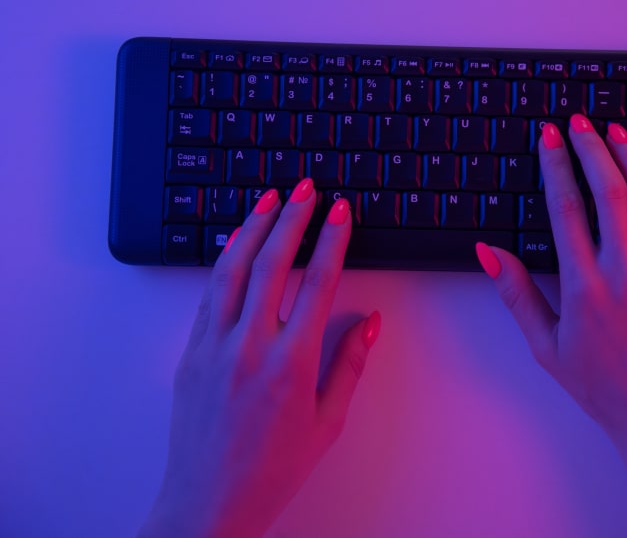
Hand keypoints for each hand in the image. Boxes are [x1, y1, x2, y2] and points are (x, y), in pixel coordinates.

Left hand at [140, 180, 379, 537]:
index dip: (332, 241)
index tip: (341, 213)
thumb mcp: (327, 422)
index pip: (317, 283)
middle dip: (293, 218)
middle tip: (307, 188)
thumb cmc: (271, 470)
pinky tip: (236, 242)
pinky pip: (209, 293)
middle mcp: (248, 348)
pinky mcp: (190, 354)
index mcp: (290, 365)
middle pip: (272, 263)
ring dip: (253, 227)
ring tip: (270, 199)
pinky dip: (225, 260)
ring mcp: (213, 348)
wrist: (208, 502)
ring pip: (232, 270)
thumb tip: (370, 324)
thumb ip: (349, 366)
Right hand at [477, 116, 626, 536]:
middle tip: (578, 123)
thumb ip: (517, 294)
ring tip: (615, 130)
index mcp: (585, 287)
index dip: (555, 165)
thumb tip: (488, 252)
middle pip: (608, 190)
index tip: (548, 137)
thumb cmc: (603, 387)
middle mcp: (626, 271)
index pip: (566, 208)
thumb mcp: (547, 347)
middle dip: (590, 148)